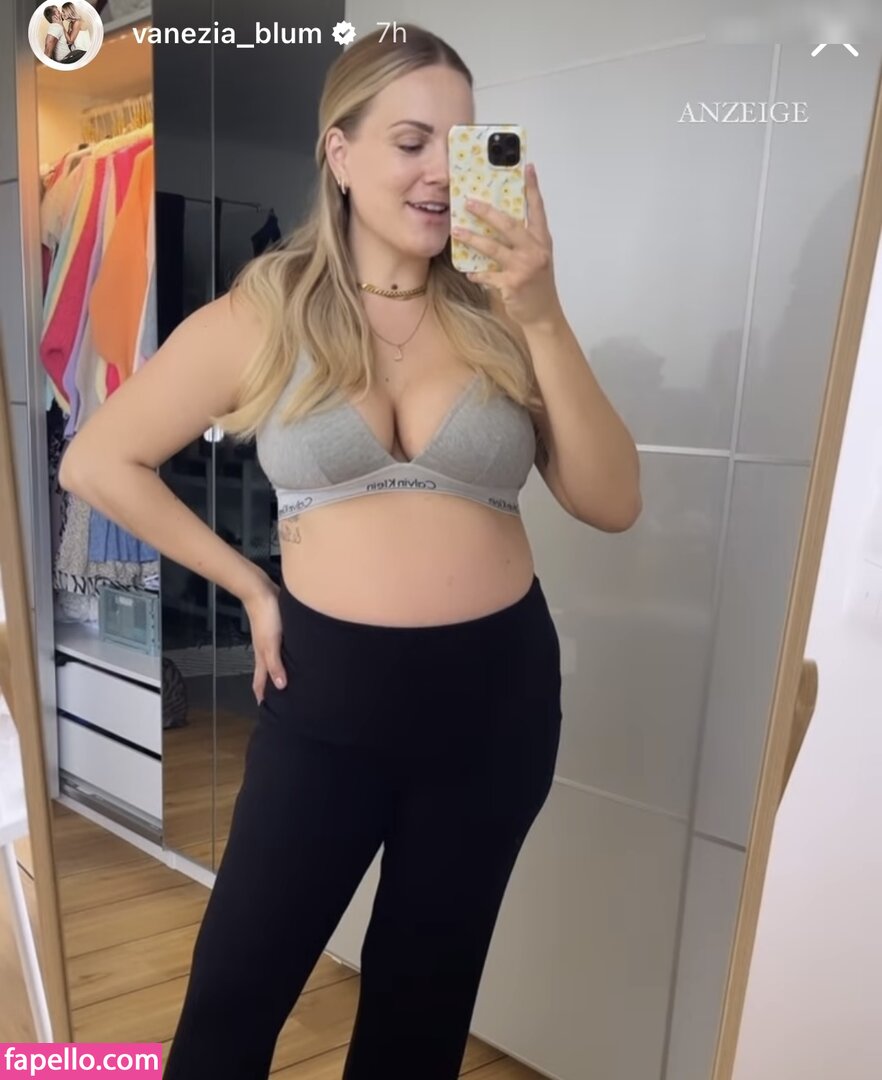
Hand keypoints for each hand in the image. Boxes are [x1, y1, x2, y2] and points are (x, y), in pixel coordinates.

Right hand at [243, 578, 286, 703]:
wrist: (261, 591)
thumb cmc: (266, 617)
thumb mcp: (271, 643)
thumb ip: (275, 664)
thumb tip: (280, 687)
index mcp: (262, 657)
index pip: (260, 682)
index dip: (262, 697)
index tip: (267, 712)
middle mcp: (266, 651)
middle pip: (269, 673)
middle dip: (274, 688)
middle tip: (284, 701)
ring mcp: (272, 640)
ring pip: (277, 661)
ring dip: (283, 671)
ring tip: (294, 682)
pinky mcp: (279, 630)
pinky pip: (284, 648)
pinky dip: (288, 656)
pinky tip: (298, 656)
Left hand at [452, 162, 560, 327]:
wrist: (544, 314)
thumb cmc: (538, 284)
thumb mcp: (537, 257)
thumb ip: (524, 240)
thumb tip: (499, 223)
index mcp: (542, 241)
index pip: (537, 209)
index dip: (533, 188)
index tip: (528, 167)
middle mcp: (535, 251)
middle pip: (509, 224)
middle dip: (487, 212)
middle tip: (469, 201)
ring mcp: (524, 268)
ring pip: (494, 248)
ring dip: (473, 238)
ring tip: (456, 231)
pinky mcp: (512, 284)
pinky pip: (488, 275)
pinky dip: (476, 273)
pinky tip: (468, 271)